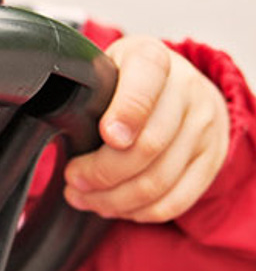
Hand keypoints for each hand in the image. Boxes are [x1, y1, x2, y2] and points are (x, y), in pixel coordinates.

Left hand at [64, 36, 229, 222]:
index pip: (145, 83)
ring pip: (158, 180)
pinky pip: (176, 200)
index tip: (105, 136)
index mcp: (152, 59)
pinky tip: (114, 206)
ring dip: (114, 198)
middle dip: (102, 172)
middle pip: (148, 145)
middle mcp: (186, 90)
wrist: (182, 86)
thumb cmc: (127, 80)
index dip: (126, 113)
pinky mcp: (211, 160)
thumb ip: (87, 87)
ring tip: (83, 197)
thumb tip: (58, 120)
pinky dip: (140, 211)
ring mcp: (203, 127)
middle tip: (73, 179)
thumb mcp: (105, 67)